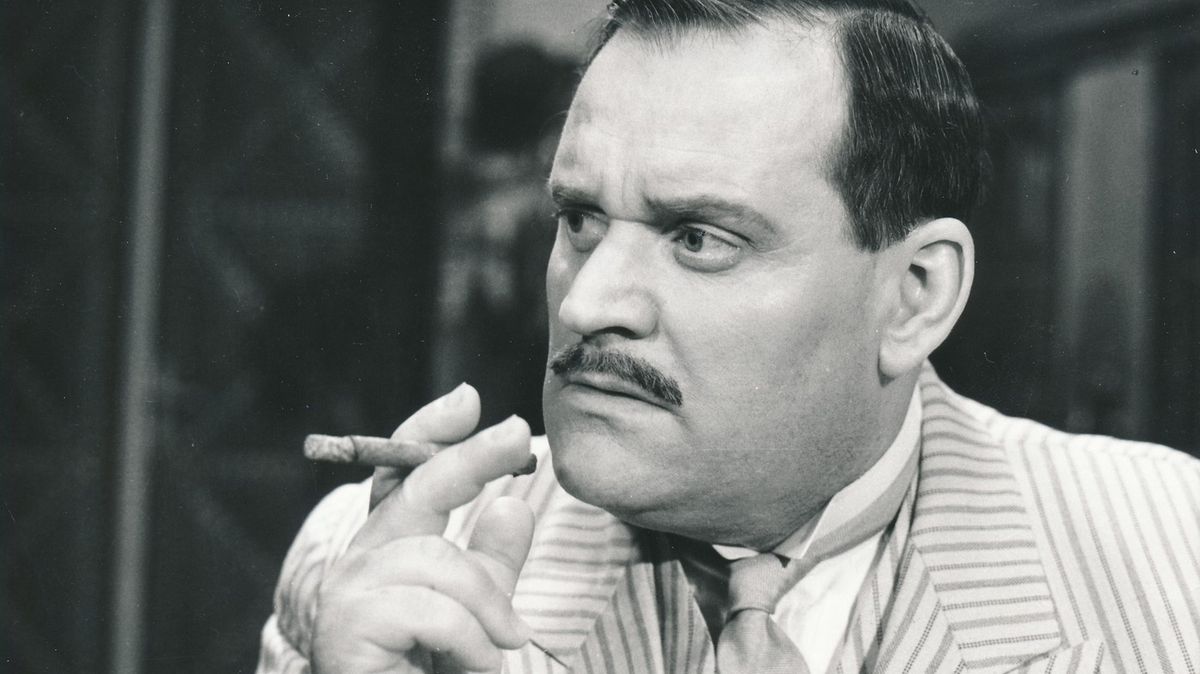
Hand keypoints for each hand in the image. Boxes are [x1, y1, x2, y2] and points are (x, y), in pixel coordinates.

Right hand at [312, 384, 535, 673]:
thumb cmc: (437, 672)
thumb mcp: (480, 615)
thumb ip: (491, 565)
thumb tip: (512, 505)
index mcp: (389, 551)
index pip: (400, 475)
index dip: (428, 433)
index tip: (469, 399)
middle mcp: (360, 562)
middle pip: (415, 490)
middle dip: (470, 458)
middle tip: (517, 433)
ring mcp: (348, 593)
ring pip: (438, 558)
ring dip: (487, 606)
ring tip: (505, 646)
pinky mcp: (347, 627)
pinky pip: (430, 608)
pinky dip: (470, 639)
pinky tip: (479, 665)